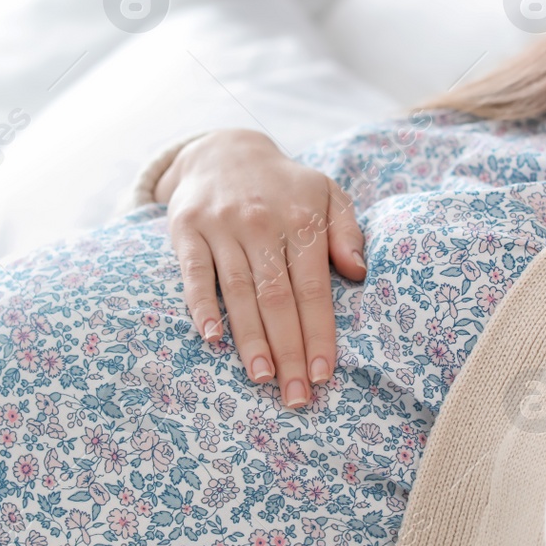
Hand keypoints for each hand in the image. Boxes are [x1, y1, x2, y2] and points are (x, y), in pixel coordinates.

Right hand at [155, 129, 366, 407]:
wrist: (223, 150)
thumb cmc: (284, 186)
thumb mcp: (326, 192)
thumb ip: (347, 230)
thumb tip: (359, 272)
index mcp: (302, 218)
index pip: (313, 288)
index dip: (319, 333)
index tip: (324, 374)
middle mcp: (262, 222)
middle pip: (277, 298)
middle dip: (288, 351)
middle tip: (296, 396)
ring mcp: (222, 225)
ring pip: (238, 291)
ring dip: (250, 339)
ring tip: (262, 379)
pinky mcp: (187, 229)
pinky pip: (194, 273)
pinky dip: (201, 305)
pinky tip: (211, 338)